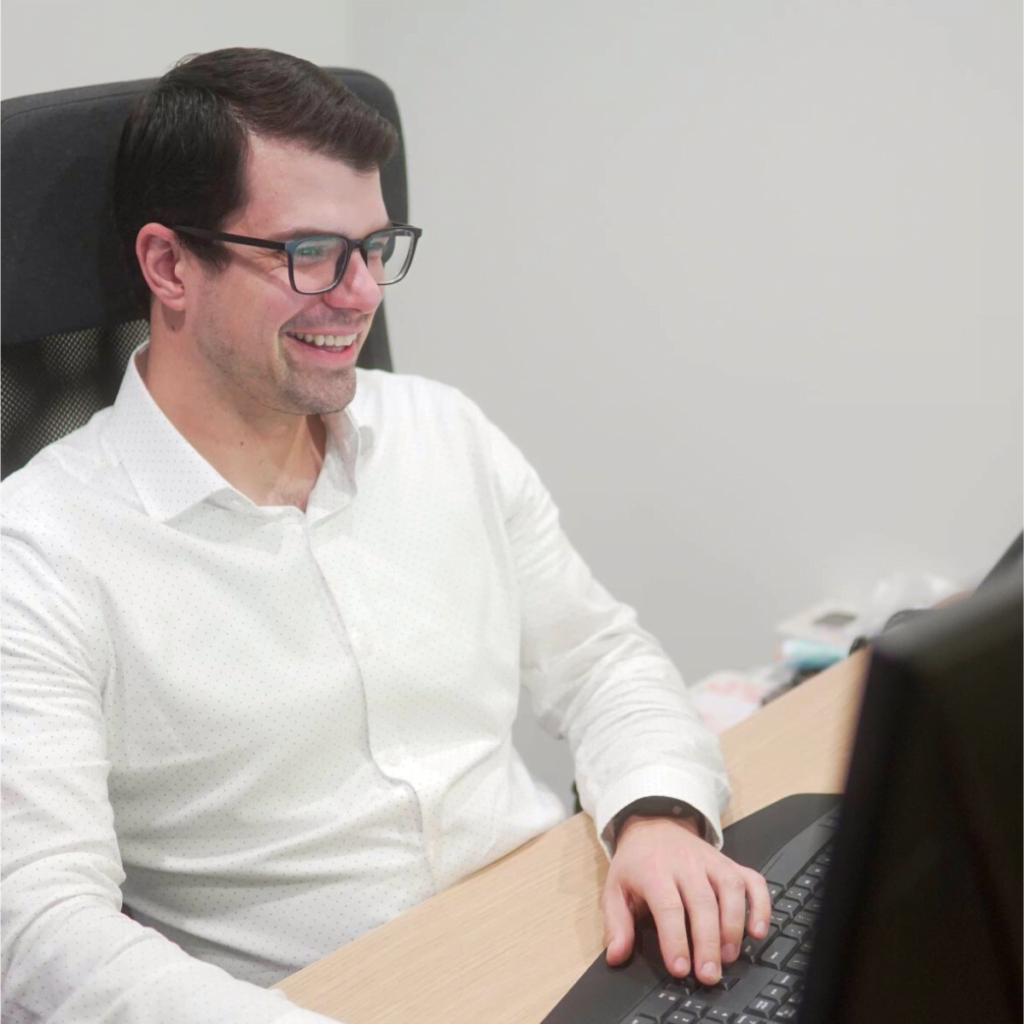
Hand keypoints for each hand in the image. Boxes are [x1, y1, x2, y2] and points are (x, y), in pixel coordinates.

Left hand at [602, 814, 771, 985]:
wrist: (653, 825)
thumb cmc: (636, 864)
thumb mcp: (615, 889)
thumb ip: (616, 923)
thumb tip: (616, 956)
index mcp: (654, 871)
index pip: (668, 907)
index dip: (676, 940)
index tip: (680, 969)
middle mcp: (686, 864)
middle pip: (703, 902)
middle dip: (708, 942)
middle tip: (709, 974)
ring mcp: (712, 861)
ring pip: (730, 889)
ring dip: (734, 925)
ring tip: (729, 956)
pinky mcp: (730, 863)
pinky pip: (753, 880)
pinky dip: (761, 905)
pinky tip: (758, 931)